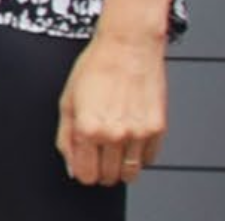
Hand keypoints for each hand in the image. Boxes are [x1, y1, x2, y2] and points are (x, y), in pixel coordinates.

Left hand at [57, 26, 166, 185]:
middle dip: (100, 170)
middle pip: (108, 177)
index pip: (85, 174)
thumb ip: (66, 137)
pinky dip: (139, 156)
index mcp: (88, 128)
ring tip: (114, 148)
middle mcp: (114, 134)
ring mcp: (139, 133)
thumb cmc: (96, 66)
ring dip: (120, 166)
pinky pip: (148, 159)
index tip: (83, 165)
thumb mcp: (67, 100)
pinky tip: (130, 138)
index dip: (82, 172)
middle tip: (98, 154)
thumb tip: (71, 164)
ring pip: (130, 173)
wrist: (128, 46)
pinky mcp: (158, 128)